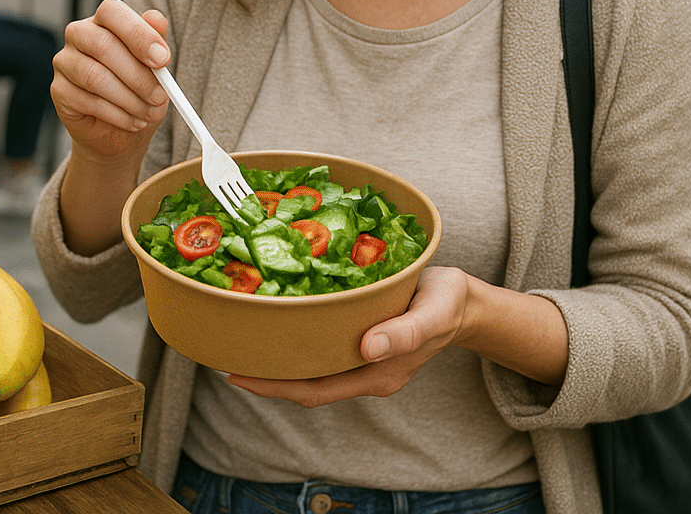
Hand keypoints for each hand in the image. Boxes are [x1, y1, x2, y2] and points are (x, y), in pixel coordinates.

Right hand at [53, 0, 171, 255]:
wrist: (121, 141)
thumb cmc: (143, 100)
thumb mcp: (159, 78)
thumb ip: (156, 49)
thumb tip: (160, 20)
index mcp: (109, 24)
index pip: (112, 10)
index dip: (135, 32)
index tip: (162, 59)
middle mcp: (81, 38)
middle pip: (96, 36)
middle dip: (132, 69)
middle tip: (158, 95)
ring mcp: (64, 65)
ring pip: (87, 68)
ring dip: (123, 94)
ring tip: (146, 114)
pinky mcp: (58, 93)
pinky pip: (77, 96)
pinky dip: (108, 111)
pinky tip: (126, 124)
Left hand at [227, 266, 469, 406]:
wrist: (465, 302)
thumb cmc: (447, 303)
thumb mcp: (432, 313)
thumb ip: (404, 332)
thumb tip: (366, 348)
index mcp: (377, 373)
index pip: (314, 389)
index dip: (274, 387)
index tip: (237, 375)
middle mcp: (364, 369)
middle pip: (305, 380)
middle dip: (265, 373)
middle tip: (225, 351)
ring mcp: (362, 356)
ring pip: (311, 363)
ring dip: (279, 355)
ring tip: (243, 335)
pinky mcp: (362, 336)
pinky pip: (322, 344)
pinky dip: (297, 336)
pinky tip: (278, 318)